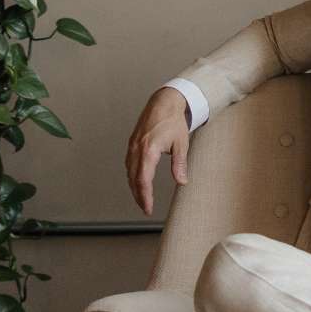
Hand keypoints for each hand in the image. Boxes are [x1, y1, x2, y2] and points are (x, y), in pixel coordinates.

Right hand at [125, 87, 191, 215]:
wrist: (164, 102)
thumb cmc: (173, 121)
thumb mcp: (181, 144)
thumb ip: (179, 164)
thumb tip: (182, 182)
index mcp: (148, 150)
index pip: (143, 180)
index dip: (145, 196)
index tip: (148, 208)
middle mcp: (136, 149)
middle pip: (133, 179)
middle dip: (139, 195)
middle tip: (145, 208)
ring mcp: (132, 146)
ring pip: (129, 172)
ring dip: (134, 187)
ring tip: (142, 199)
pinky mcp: (132, 143)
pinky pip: (128, 164)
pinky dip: (132, 175)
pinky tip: (137, 181)